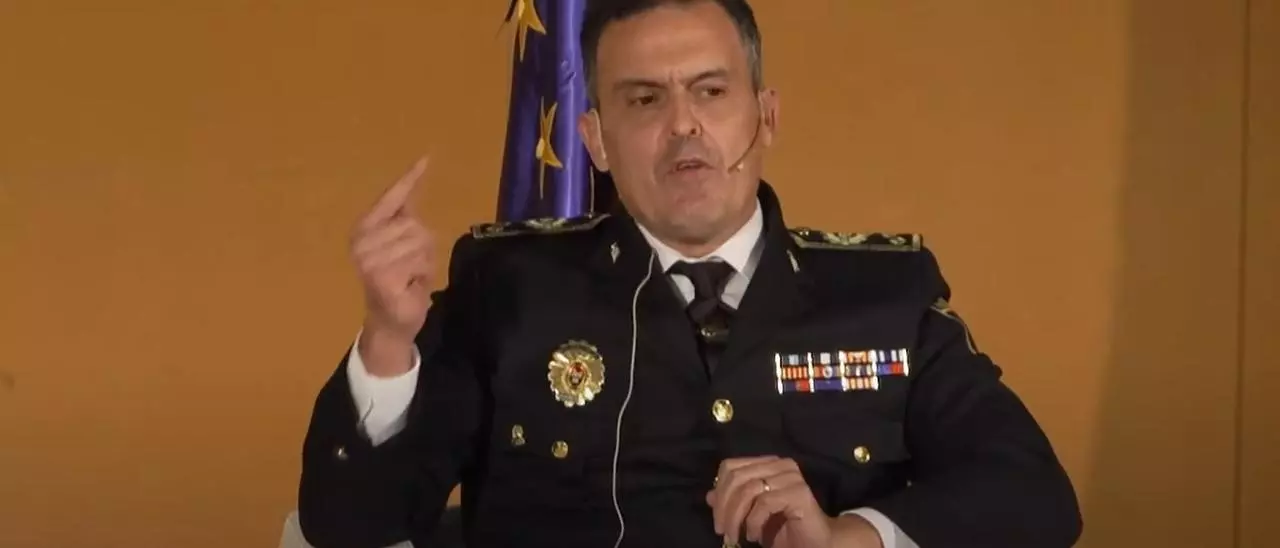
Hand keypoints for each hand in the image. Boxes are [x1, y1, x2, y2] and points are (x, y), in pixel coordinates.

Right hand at [349, 157, 435, 374]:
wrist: (391, 321)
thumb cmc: (398, 280)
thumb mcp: (403, 244)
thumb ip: (405, 214)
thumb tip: (416, 176)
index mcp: (364, 228)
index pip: (391, 198)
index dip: (409, 180)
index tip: (426, 158)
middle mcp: (362, 240)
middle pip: (415, 225)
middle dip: (423, 247)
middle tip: (411, 267)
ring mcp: (369, 259)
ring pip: (420, 244)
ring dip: (424, 263)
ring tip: (410, 276)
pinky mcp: (381, 277)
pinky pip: (420, 263)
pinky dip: (422, 276)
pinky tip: (409, 286)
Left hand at [706, 456, 882, 547]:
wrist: (816, 544)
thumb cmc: (782, 528)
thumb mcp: (749, 515)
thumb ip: (732, 502)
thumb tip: (709, 496)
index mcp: (767, 463)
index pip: (730, 467)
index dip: (719, 492)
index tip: (717, 519)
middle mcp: (780, 464)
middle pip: (737, 478)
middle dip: (724, 508)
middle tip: (722, 532)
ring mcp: (791, 476)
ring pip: (748, 490)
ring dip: (735, 518)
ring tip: (735, 537)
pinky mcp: (799, 492)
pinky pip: (765, 503)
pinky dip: (753, 522)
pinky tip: (754, 536)